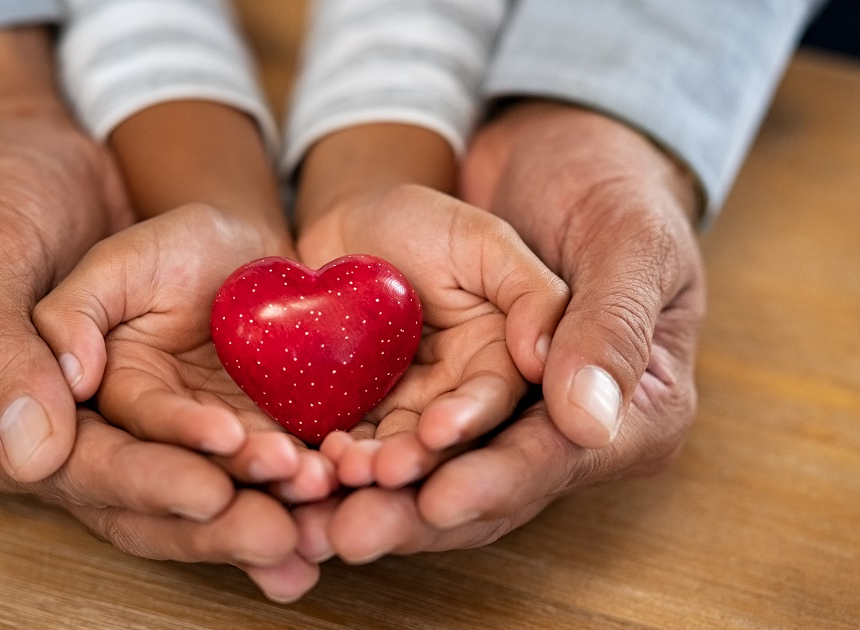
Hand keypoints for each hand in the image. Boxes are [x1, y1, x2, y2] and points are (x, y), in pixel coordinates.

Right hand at [0, 30, 313, 601]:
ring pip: (196, 484)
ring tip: (323, 516)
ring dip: (258, 505)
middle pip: (144, 502)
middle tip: (286, 533)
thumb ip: (3, 349)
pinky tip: (332, 488)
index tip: (212, 491)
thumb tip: (32, 450)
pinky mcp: (176, 401)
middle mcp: (65, 439)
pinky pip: (230, 448)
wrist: (35, 160)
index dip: (149, 483)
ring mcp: (126, 424)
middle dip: (218, 521)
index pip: (81, 468)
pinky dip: (278, 472)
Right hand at [33, 204, 337, 503]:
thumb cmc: (174, 247)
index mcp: (101, 406)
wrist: (246, 251)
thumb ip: (75, 311)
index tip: (217, 456)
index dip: (159, 468)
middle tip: (274, 527)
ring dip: (272, 507)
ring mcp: (210, 453)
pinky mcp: (261, 448)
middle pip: (172, 501)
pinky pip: (280, 483)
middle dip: (222, 520)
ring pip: (232, 499)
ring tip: (316, 490)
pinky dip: (306, 496)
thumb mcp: (118, 261)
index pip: (119, 450)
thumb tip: (72, 377)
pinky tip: (338, 494)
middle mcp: (150, 445)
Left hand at [296, 184, 567, 488]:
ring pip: (392, 452)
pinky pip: (346, 442)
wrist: (347, 228)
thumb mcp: (484, 243)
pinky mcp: (355, 415)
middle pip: (443, 446)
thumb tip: (547, 363)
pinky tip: (312, 460)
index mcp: (500, 364)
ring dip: (370, 470)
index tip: (439, 432)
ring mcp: (403, 412)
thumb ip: (531, 295)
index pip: (498, 406)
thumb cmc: (423, 223)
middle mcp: (457, 399)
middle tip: (382, 472)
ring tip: (344, 470)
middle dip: (415, 463)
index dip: (470, 423)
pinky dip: (330, 457)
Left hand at [298, 100, 704, 563]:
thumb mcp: (623, 240)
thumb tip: (588, 421)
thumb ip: (608, 325)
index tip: (437, 499)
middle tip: (352, 532)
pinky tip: (303, 469)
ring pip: (432, 471)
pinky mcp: (438, 392)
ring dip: (372, 494)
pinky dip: (350, 454)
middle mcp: (558, 428)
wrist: (535, 153)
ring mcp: (494, 414)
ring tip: (316, 506)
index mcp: (633, 408)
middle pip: (486, 484)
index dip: (494, 482)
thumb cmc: (602, 187)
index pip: (557, 458)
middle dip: (416, 511)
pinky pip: (392, 433)